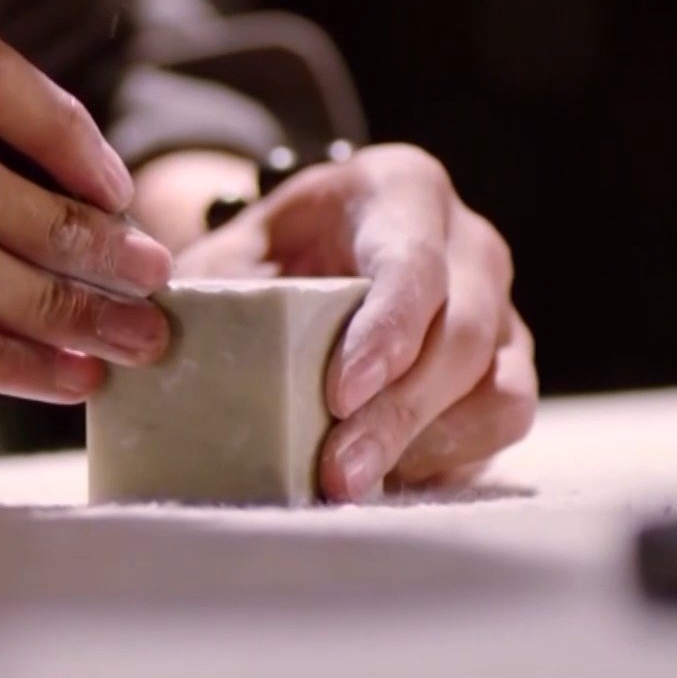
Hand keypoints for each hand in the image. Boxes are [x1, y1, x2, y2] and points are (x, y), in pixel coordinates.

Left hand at [166, 144, 536, 498]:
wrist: (322, 250)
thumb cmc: (279, 248)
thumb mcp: (239, 246)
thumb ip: (215, 286)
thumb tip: (169, 345)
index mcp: (405, 194)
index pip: (413, 267)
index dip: (385, 334)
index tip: (340, 395)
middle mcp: (471, 248)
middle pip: (462, 339)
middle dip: (399, 413)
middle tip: (337, 471)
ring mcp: (500, 312)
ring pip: (498, 391)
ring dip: (427, 446)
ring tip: (353, 483)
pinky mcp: (507, 371)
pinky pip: (499, 426)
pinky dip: (448, 462)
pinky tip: (386, 482)